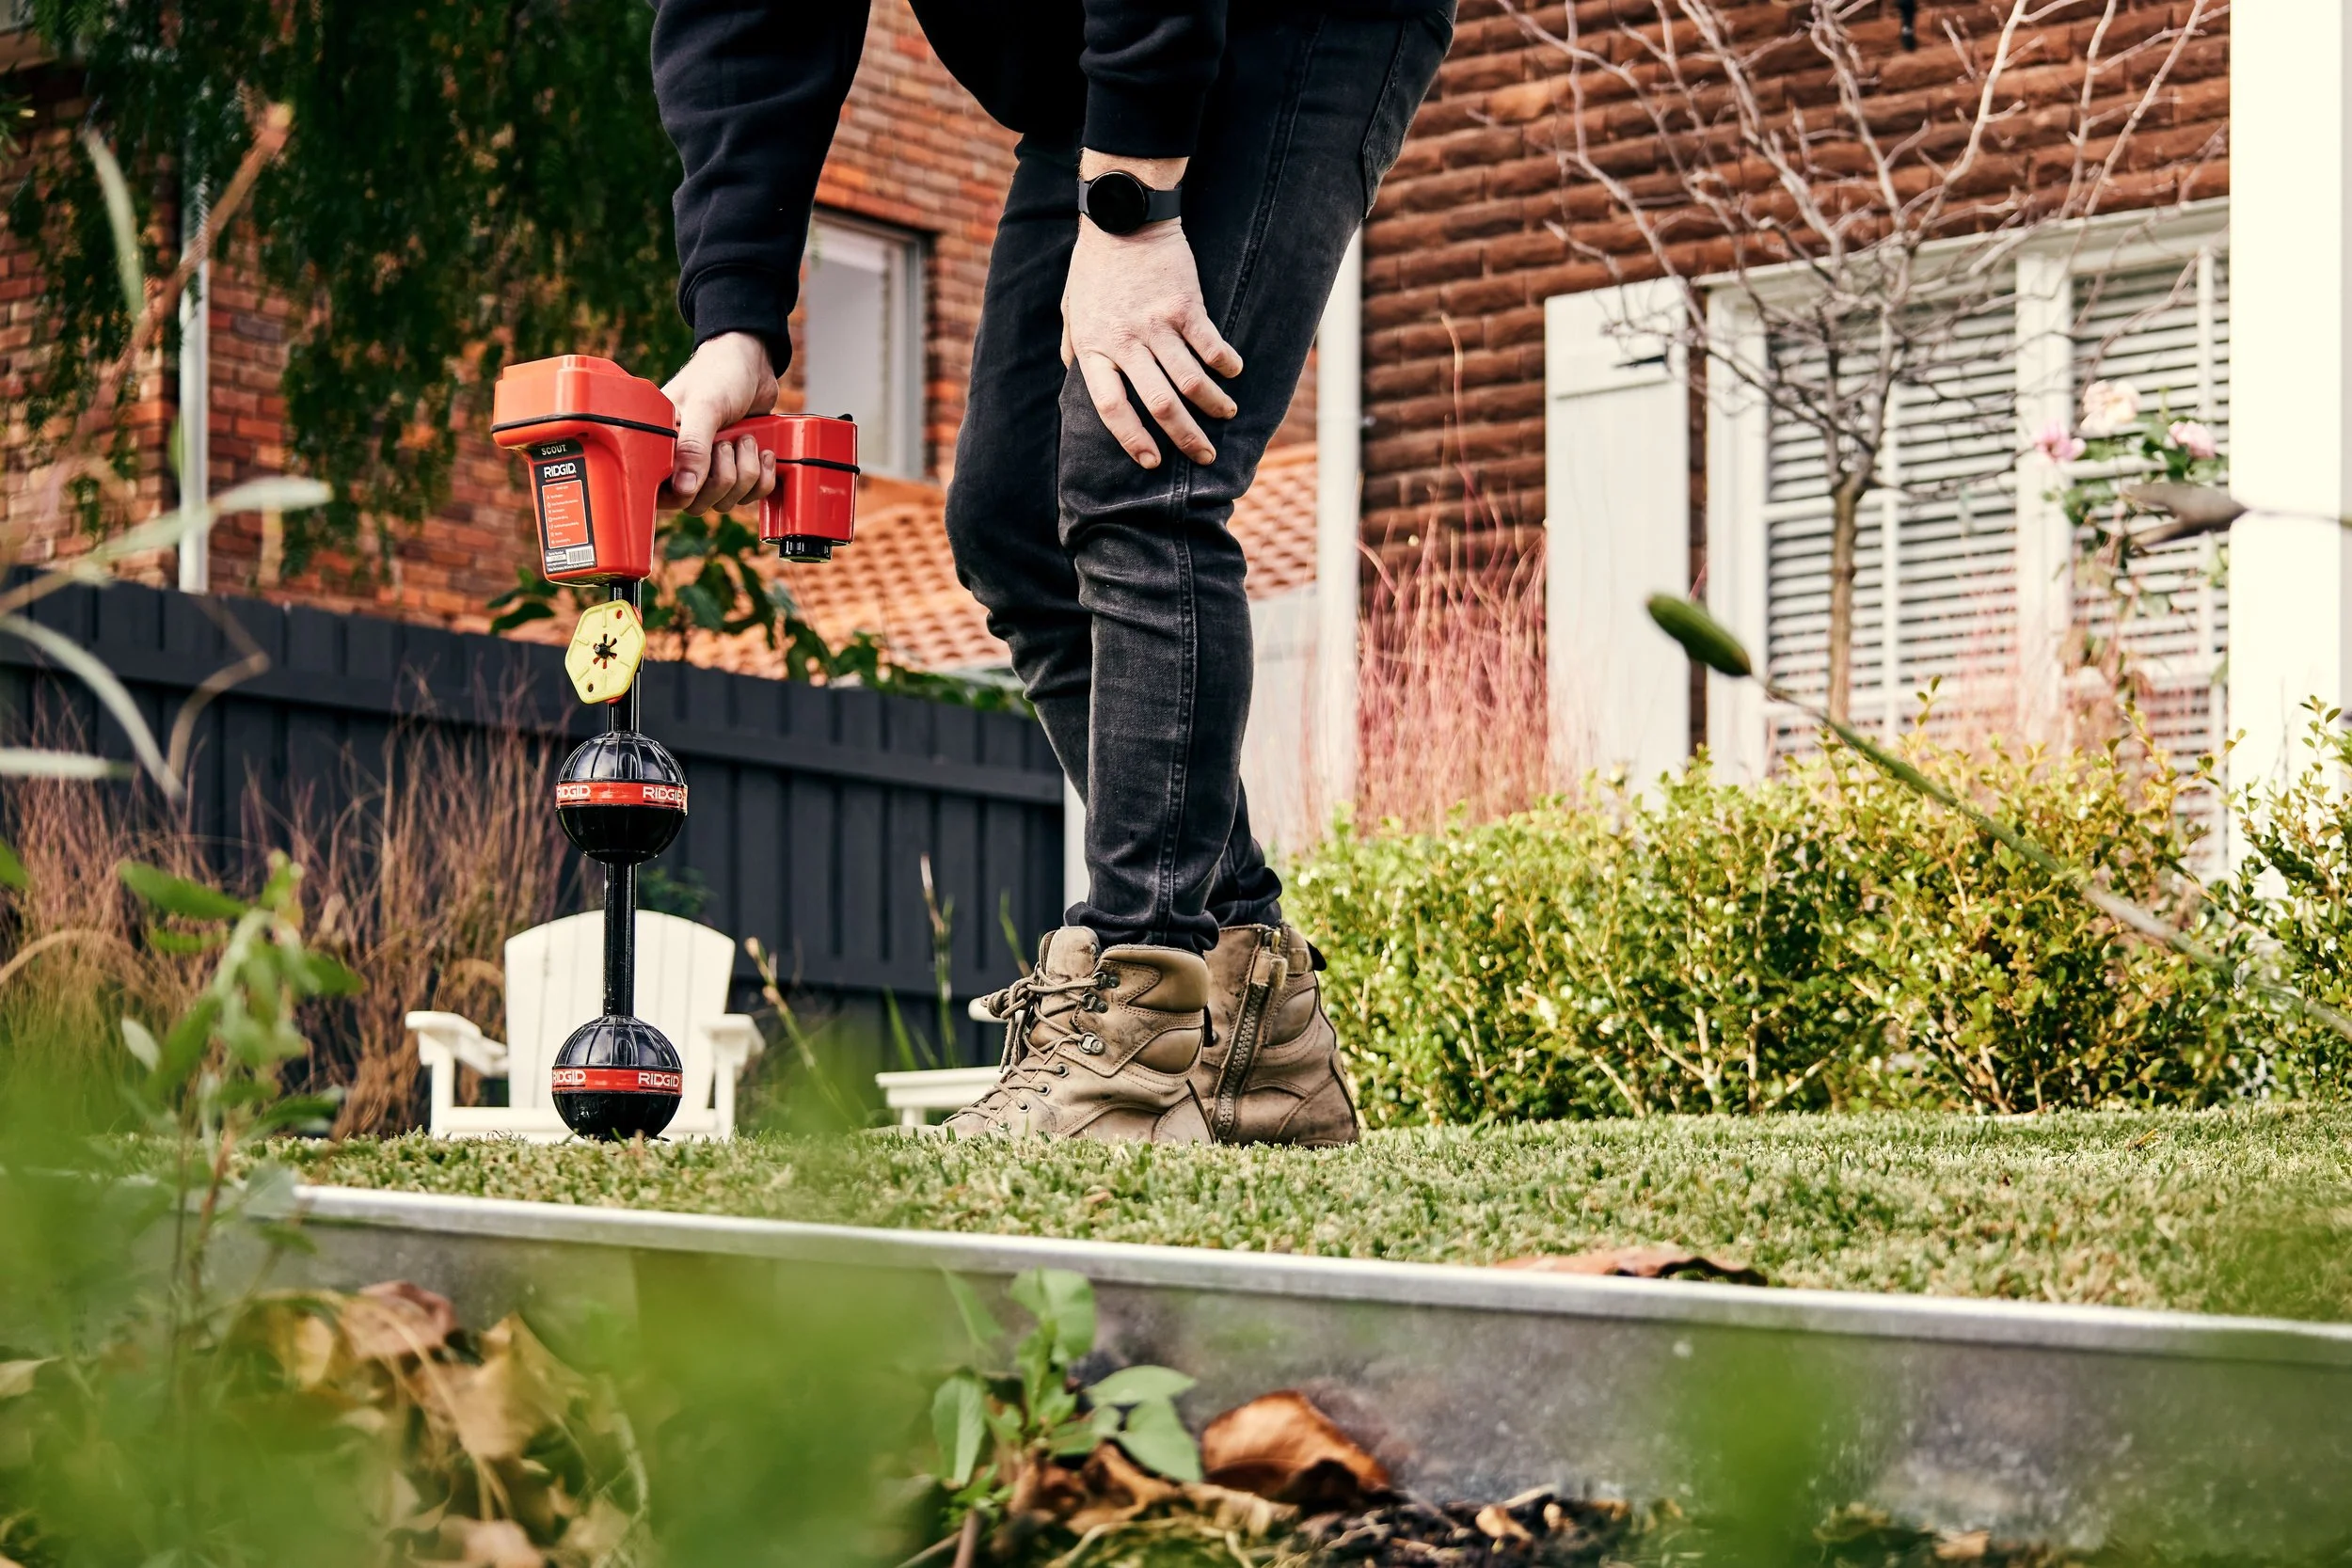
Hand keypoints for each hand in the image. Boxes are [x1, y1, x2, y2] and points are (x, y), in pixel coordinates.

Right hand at [661, 331, 779, 513]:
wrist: (754, 360)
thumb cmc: (719, 373)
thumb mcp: (705, 407)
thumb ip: (693, 447)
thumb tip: (684, 490)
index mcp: (664, 447)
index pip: (663, 494)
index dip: (684, 493)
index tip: (702, 473)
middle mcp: (685, 461)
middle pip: (699, 503)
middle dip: (723, 478)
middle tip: (729, 444)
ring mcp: (714, 466)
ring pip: (726, 501)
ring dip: (746, 475)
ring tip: (748, 439)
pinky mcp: (739, 468)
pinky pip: (751, 495)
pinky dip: (763, 478)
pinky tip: (765, 453)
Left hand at [1062, 155, 1242, 468]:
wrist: (1123, 214)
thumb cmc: (1095, 264)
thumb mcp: (1071, 307)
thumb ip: (1075, 345)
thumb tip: (1074, 375)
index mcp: (1094, 347)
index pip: (1111, 408)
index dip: (1132, 439)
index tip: (1152, 461)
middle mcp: (1125, 341)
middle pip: (1159, 404)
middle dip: (1186, 437)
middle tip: (1204, 456)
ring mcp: (1157, 323)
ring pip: (1191, 381)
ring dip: (1213, 405)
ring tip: (1226, 415)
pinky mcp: (1185, 304)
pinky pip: (1211, 346)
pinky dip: (1226, 364)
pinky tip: (1234, 372)